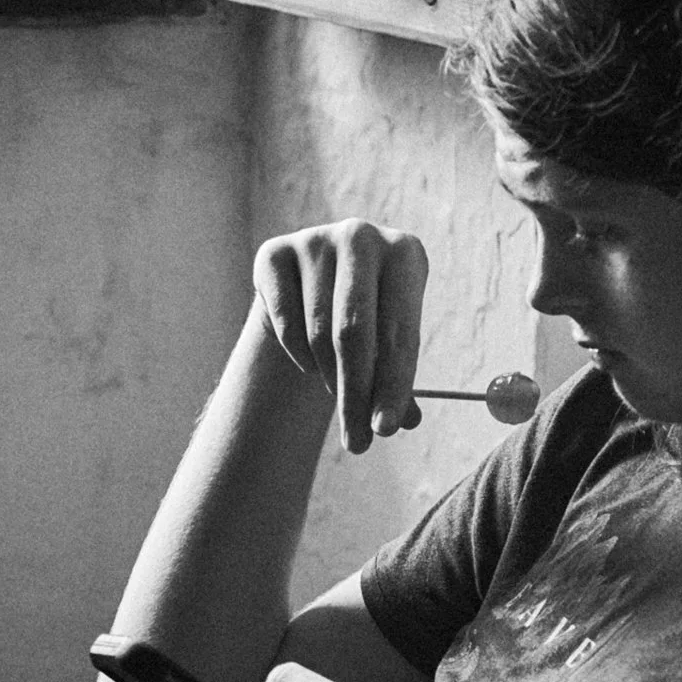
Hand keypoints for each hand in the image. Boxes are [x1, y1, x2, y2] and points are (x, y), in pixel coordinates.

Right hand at [252, 220, 429, 454]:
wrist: (314, 292)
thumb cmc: (367, 324)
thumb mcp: (391, 348)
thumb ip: (399, 384)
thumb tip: (404, 421)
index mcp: (407, 254)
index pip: (400, 331)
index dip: (394, 385)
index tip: (385, 430)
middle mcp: (362, 237)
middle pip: (354, 333)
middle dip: (355, 395)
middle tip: (358, 444)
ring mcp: (315, 240)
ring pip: (318, 333)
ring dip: (328, 379)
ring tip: (338, 398)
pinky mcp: (274, 253)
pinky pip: (284, 323)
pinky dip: (298, 355)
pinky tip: (309, 363)